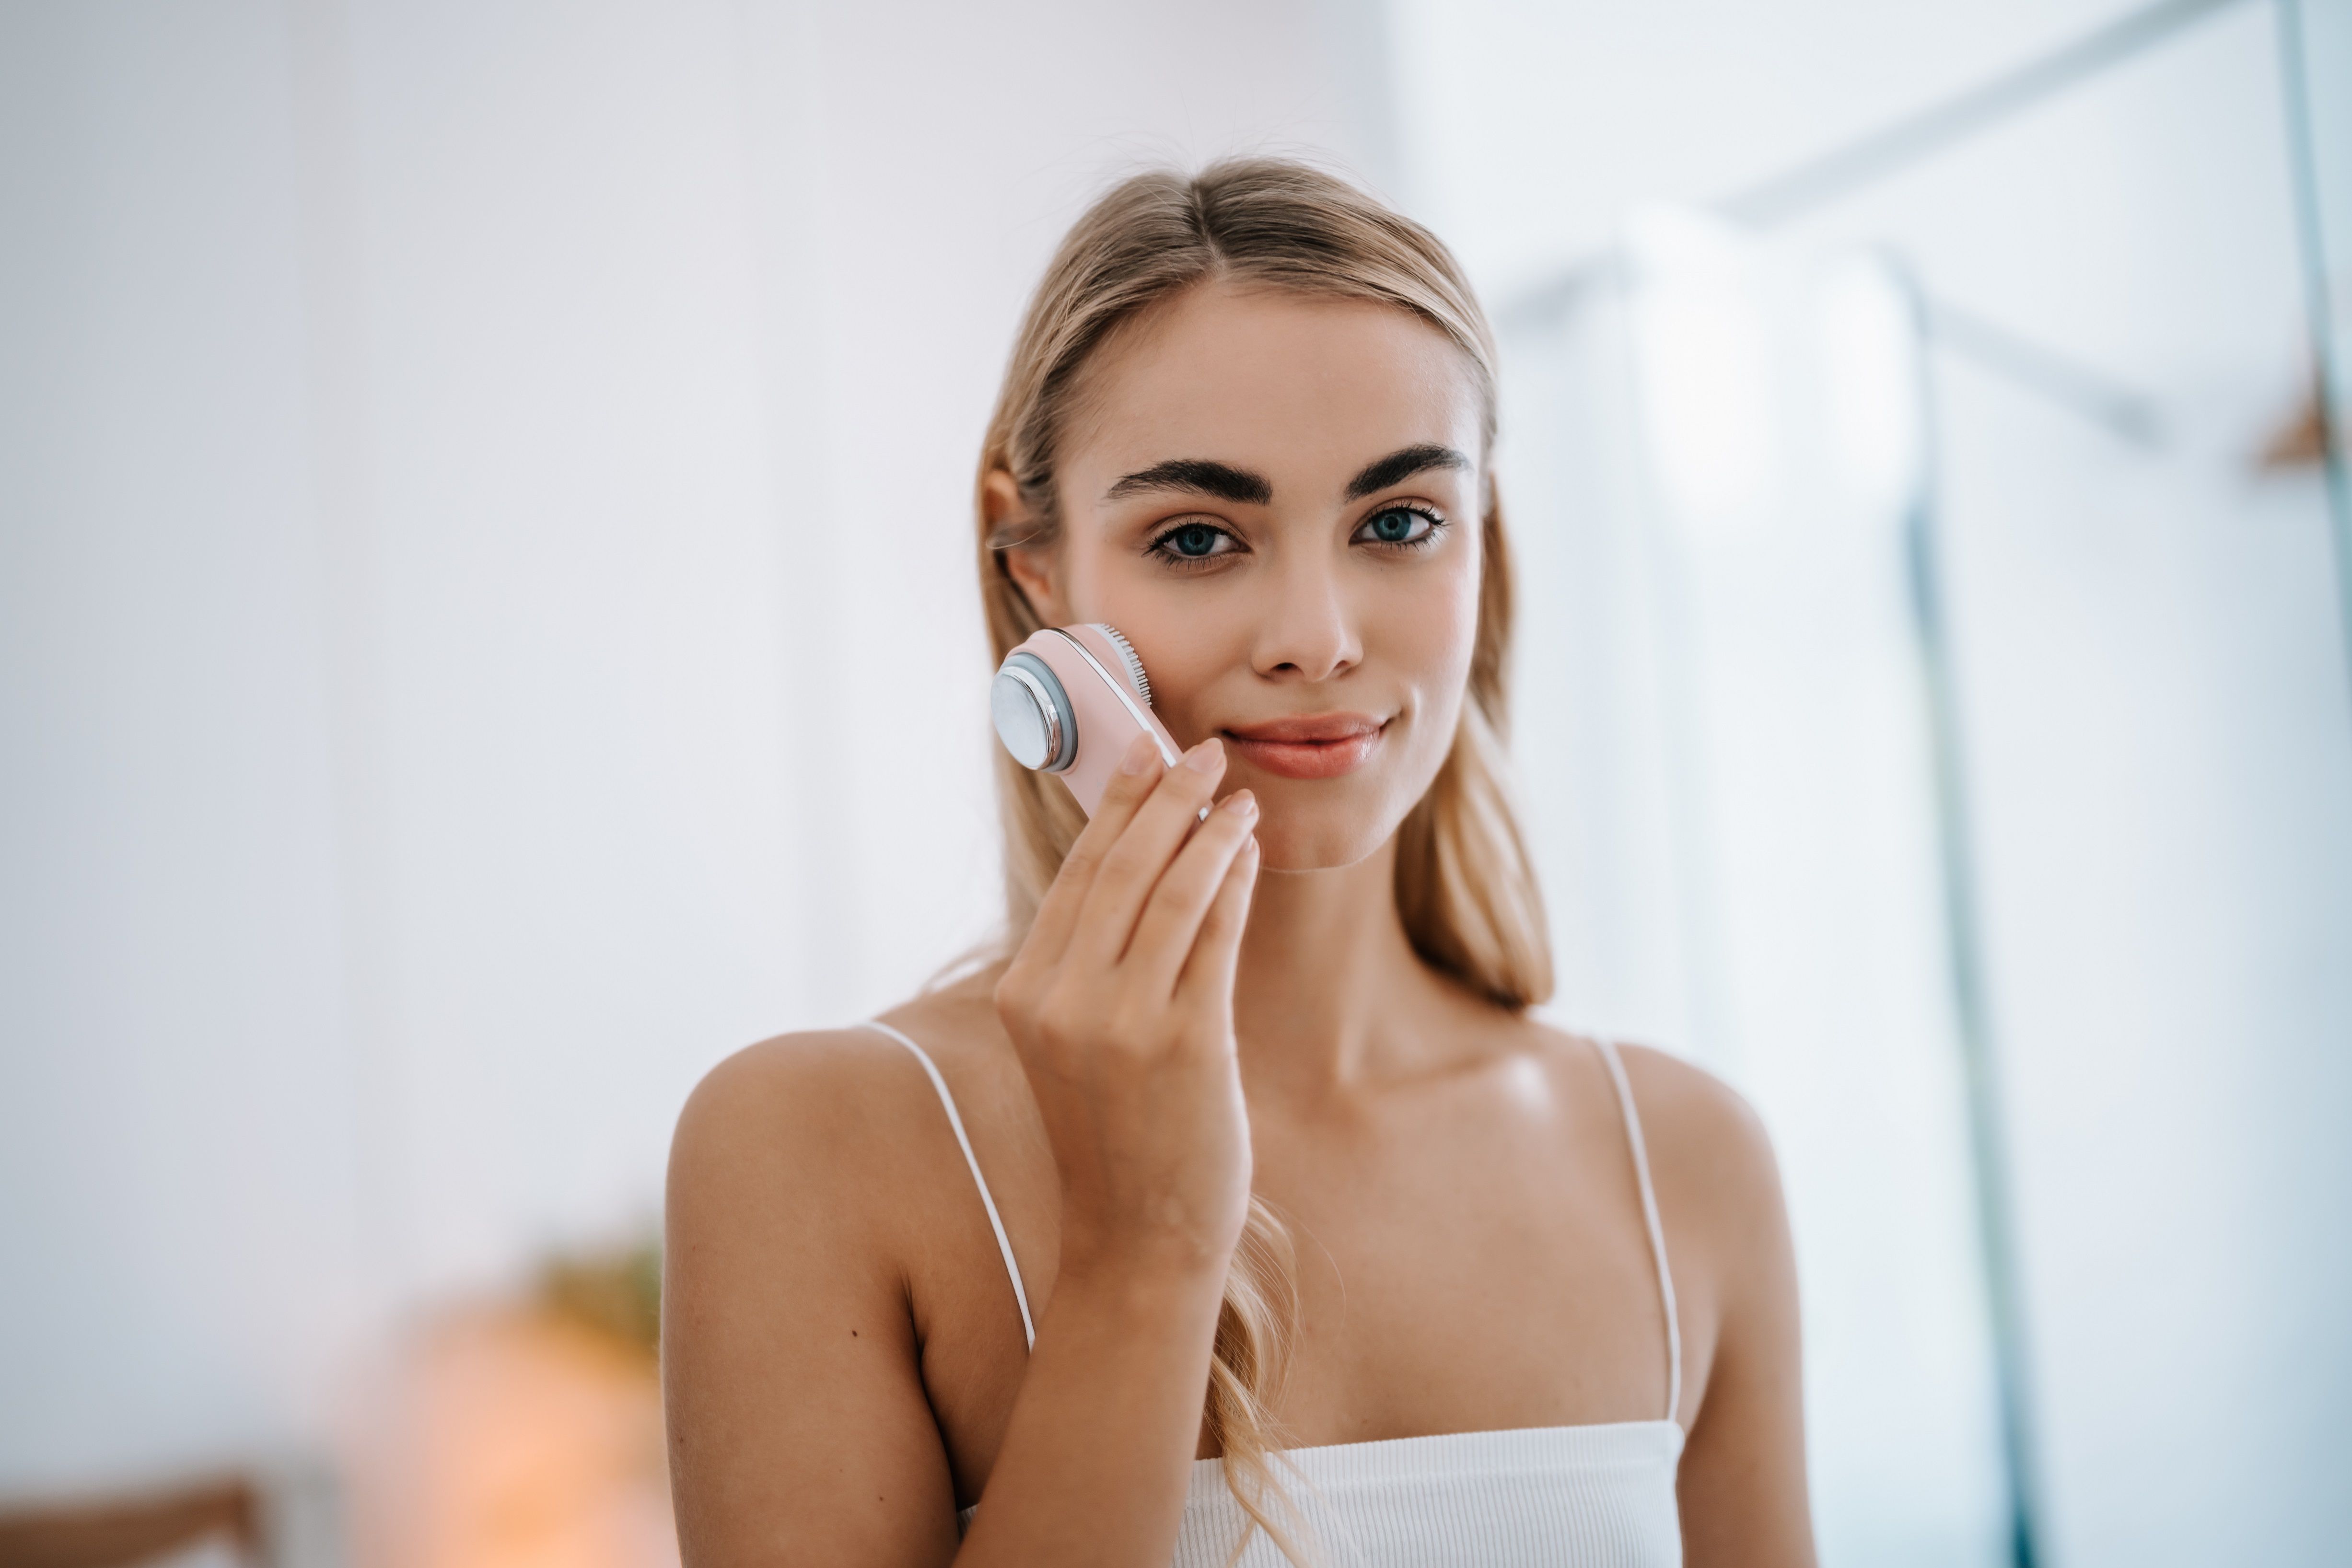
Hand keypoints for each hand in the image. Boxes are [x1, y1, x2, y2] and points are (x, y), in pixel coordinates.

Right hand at [995, 733, 1261, 1283]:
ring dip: (1207, 830)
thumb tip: (1139, 864)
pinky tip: (1247, 852)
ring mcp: (1119, 1024)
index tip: (1145, 750)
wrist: (1139, 1238)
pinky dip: (1231, 883)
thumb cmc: (1118, 1136)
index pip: (1075, 876)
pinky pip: (1211, 938)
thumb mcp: (1076, 1042)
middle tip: (1202, 750)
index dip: (1116, 805)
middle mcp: (1062, 1003)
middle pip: (1116, 869)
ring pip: (1167, 893)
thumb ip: (1089, 966)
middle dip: (1164, 797)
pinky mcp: (1184, 1044)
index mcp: (1026, 996)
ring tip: (1237, 794)